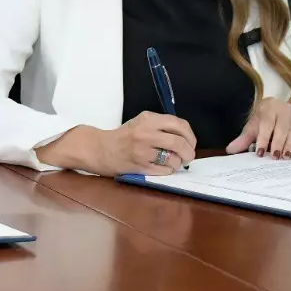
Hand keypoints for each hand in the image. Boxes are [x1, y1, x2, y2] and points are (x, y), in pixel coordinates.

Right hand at [39, 112, 196, 175]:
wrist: (100, 149)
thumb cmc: (123, 136)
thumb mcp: (141, 122)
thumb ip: (161, 125)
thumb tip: (186, 137)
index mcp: (148, 119)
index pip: (179, 125)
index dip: (190, 136)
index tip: (190, 142)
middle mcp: (145, 133)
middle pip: (179, 142)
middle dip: (189, 152)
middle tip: (188, 156)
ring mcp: (142, 151)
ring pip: (173, 159)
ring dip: (178, 163)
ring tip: (174, 162)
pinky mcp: (140, 166)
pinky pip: (164, 170)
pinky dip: (168, 170)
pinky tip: (162, 167)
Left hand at [226, 97, 290, 158]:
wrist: (274, 107)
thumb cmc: (262, 119)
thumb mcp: (252, 126)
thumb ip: (243, 139)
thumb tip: (230, 150)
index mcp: (269, 109)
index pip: (267, 124)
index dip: (264, 139)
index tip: (260, 152)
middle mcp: (284, 112)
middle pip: (282, 129)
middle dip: (279, 144)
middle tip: (275, 157)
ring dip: (290, 147)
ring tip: (285, 158)